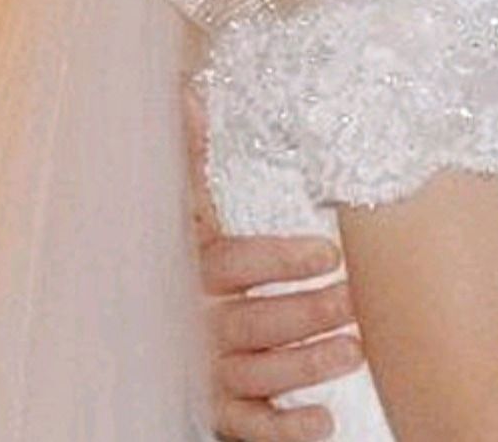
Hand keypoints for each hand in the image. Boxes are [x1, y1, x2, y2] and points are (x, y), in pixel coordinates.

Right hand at [190, 90, 363, 439]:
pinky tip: (322, 423)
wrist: (145, 327)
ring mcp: (207, 368)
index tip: (326, 252)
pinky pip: (247, 425)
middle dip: (303, 314)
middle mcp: (198, 321)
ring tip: (352, 351)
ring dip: (304, 365)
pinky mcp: (216, 407)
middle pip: (252, 322)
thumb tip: (189, 90)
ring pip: (256, 373)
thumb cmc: (181, 259)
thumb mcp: (185, 210)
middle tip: (353, 303)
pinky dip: (283, 427)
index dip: (276, 259)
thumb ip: (191, 158)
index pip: (232, 262)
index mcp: (193, 269)